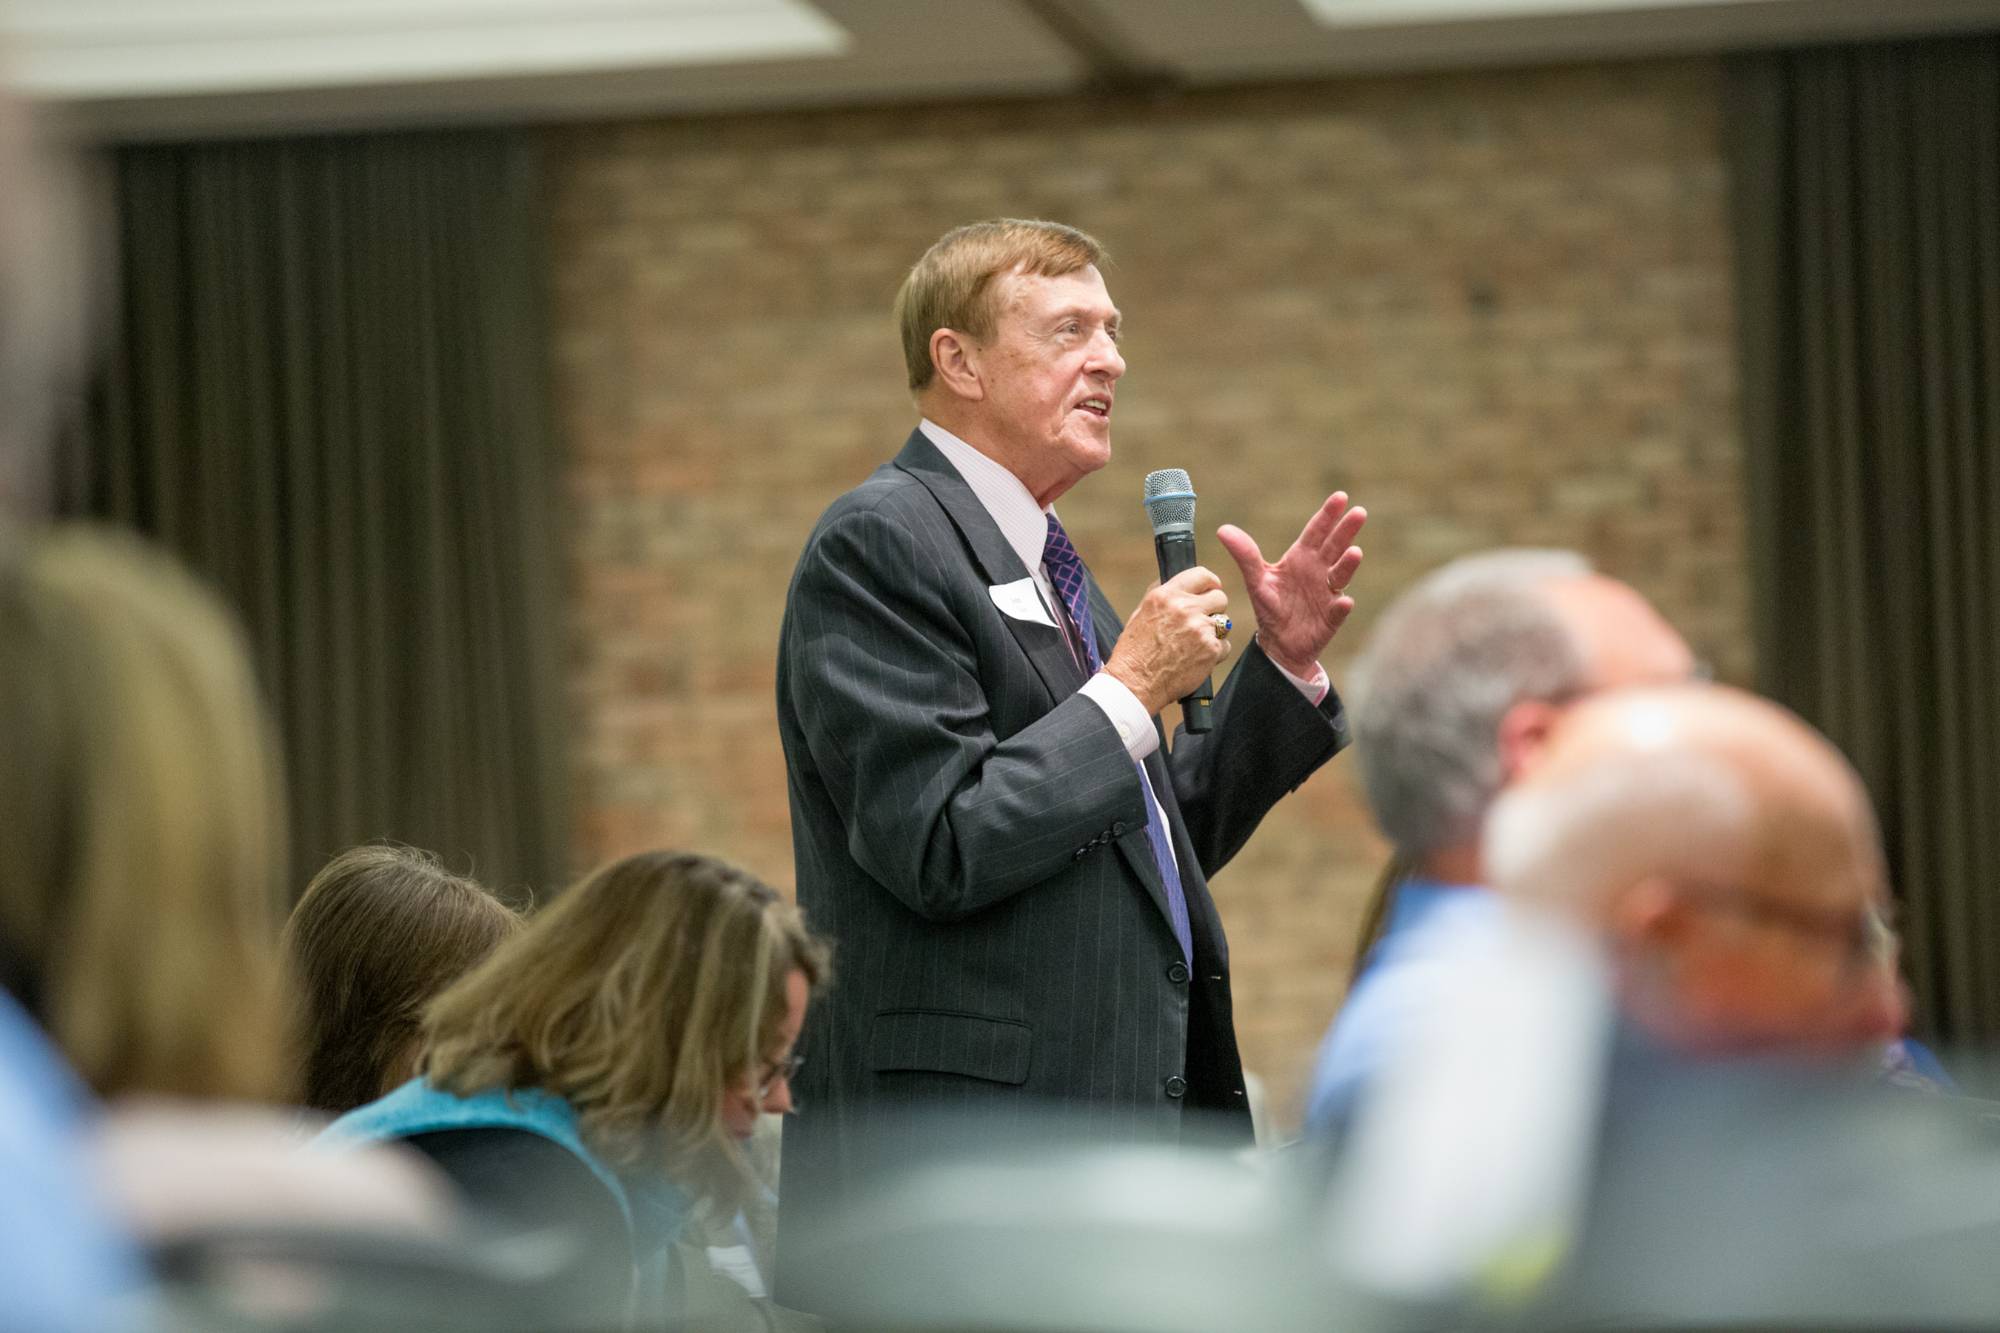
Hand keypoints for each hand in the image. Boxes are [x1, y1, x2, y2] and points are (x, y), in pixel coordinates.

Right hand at [1104, 567, 1231, 715]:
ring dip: (1213, 632)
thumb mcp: (1140, 613)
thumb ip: (1162, 596)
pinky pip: (1224, 645)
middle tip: (1201, 621)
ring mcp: (1200, 629)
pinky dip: (1214, 653)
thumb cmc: (1134, 651)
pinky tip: (1196, 659)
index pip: (1202, 575)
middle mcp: (1185, 609)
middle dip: (1213, 609)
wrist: (1135, 683)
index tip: (1211, 590)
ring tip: (1194, 644)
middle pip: (1219, 597)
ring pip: (1224, 622)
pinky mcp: (1211, 650)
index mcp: (1166, 596)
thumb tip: (1181, 585)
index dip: (1210, 583)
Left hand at [1216, 493, 1365, 679]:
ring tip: (1355, 552)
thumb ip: (1245, 555)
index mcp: (1302, 558)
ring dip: (1348, 564)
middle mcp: (1319, 571)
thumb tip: (1223, 529)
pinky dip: (1342, 606)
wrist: (1278, 643)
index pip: (1316, 532)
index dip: (1328, 515)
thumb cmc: (1270, 606)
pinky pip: (1338, 610)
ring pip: (1341, 575)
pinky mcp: (1331, 617)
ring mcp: (1328, 593)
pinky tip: (1344, 602)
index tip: (1340, 497)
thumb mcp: (1256, 580)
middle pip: (1335, 547)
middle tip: (1359, 512)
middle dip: (1346, 531)